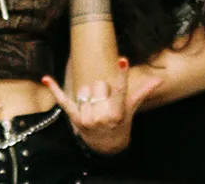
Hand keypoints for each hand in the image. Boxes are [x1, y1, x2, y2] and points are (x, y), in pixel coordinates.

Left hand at [42, 59, 161, 154]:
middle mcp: (102, 115)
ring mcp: (86, 117)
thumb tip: (159, 78)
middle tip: (105, 100)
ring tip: (95, 105)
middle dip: (102, 89)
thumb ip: (142, 92)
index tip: (122, 59)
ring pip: (84, 90)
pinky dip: (55, 89)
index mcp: (117, 112)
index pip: (120, 88)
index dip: (121, 74)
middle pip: (98, 85)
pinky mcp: (74, 118)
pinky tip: (46, 78)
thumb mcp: (131, 109)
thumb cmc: (121, 123)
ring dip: (89, 94)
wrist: (106, 145)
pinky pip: (63, 100)